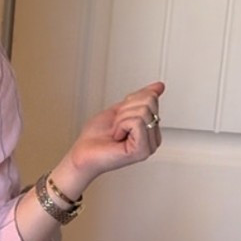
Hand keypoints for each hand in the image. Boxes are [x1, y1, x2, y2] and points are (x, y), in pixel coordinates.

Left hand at [55, 81, 164, 195]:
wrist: (82, 153)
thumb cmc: (96, 137)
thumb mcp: (120, 110)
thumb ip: (140, 98)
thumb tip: (159, 87)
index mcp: (150, 129)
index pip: (151, 98)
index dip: (129, 102)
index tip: (119, 118)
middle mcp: (153, 138)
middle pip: (149, 103)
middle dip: (126, 110)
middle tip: (117, 126)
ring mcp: (150, 145)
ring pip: (143, 112)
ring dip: (121, 119)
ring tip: (116, 133)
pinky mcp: (142, 150)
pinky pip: (137, 122)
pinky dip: (121, 126)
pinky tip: (117, 138)